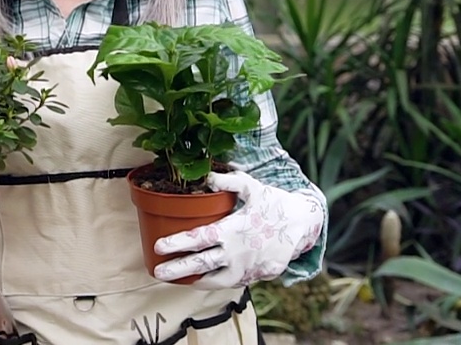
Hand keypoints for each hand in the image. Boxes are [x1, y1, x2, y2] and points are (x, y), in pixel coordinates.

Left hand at [152, 171, 324, 288]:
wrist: (303, 224)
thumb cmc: (274, 203)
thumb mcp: (253, 187)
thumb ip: (230, 182)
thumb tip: (208, 178)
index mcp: (234, 229)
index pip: (200, 238)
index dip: (177, 243)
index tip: (158, 247)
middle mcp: (238, 251)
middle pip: (202, 263)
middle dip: (177, 269)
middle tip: (157, 272)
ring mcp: (248, 267)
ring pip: (217, 280)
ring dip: (195, 281)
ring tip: (177, 281)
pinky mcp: (258, 276)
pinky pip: (233, 282)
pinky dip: (217, 282)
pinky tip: (204, 280)